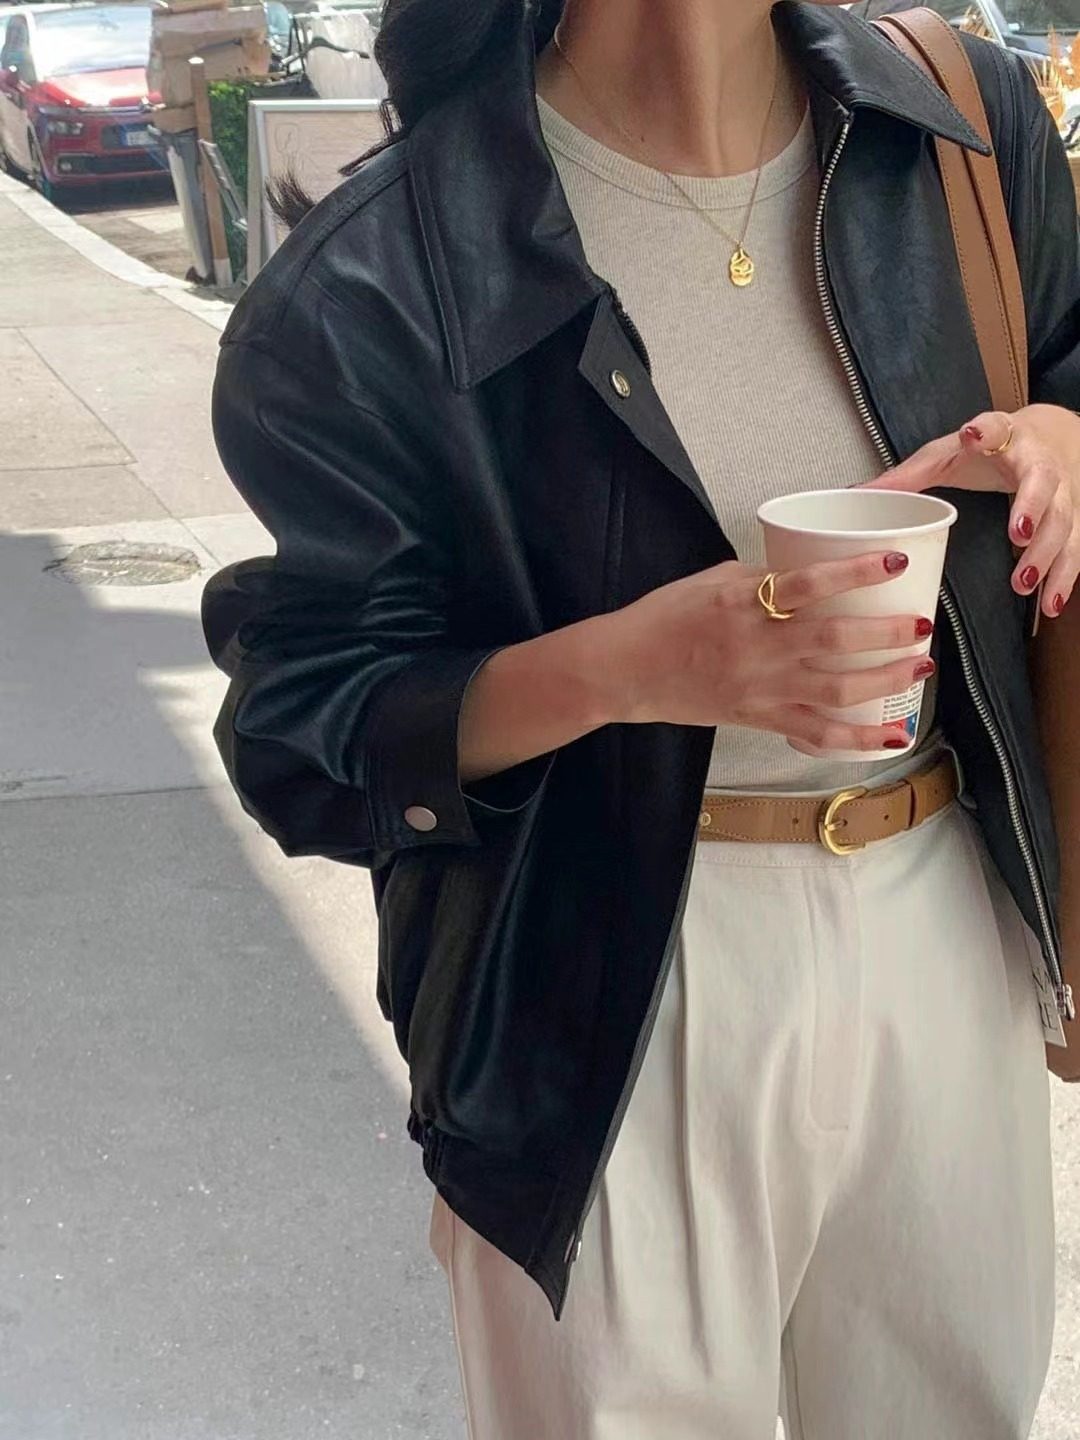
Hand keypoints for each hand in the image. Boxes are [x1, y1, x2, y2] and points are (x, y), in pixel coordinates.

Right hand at [602, 553, 934, 750]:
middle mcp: (758, 647)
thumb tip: (812, 576)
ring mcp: (762, 687)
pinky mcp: (759, 718)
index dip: (857, 572)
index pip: (810, 584)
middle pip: (836, 641)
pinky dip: (857, 739)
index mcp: (744, 604)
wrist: (626, 669)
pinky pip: (816, 733)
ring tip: (919, 667)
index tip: (897, 561)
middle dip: (888, 634)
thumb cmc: (666, 617)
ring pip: (836, 688)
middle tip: (923, 624)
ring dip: (885, 679)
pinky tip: (891, 735)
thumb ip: (764, 579)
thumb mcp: (714, 580)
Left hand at [861, 404, 1079, 619]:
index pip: (995, 427)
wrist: (1052, 435)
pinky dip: (1064, 578)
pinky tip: (1049, 605)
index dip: (986, 432)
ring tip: (1023, 583)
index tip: (973, 435)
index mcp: (1003, 436)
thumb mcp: (948, 454)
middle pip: (1043, 483)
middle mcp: (1039, 461)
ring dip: (1047, 555)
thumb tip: (856, 494)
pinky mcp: (1074, 518)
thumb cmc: (988, 448)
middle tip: (1017, 535)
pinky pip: (1074, 550)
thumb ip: (908, 475)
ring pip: (1064, 521)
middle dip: (1032, 509)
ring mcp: (1063, 491)